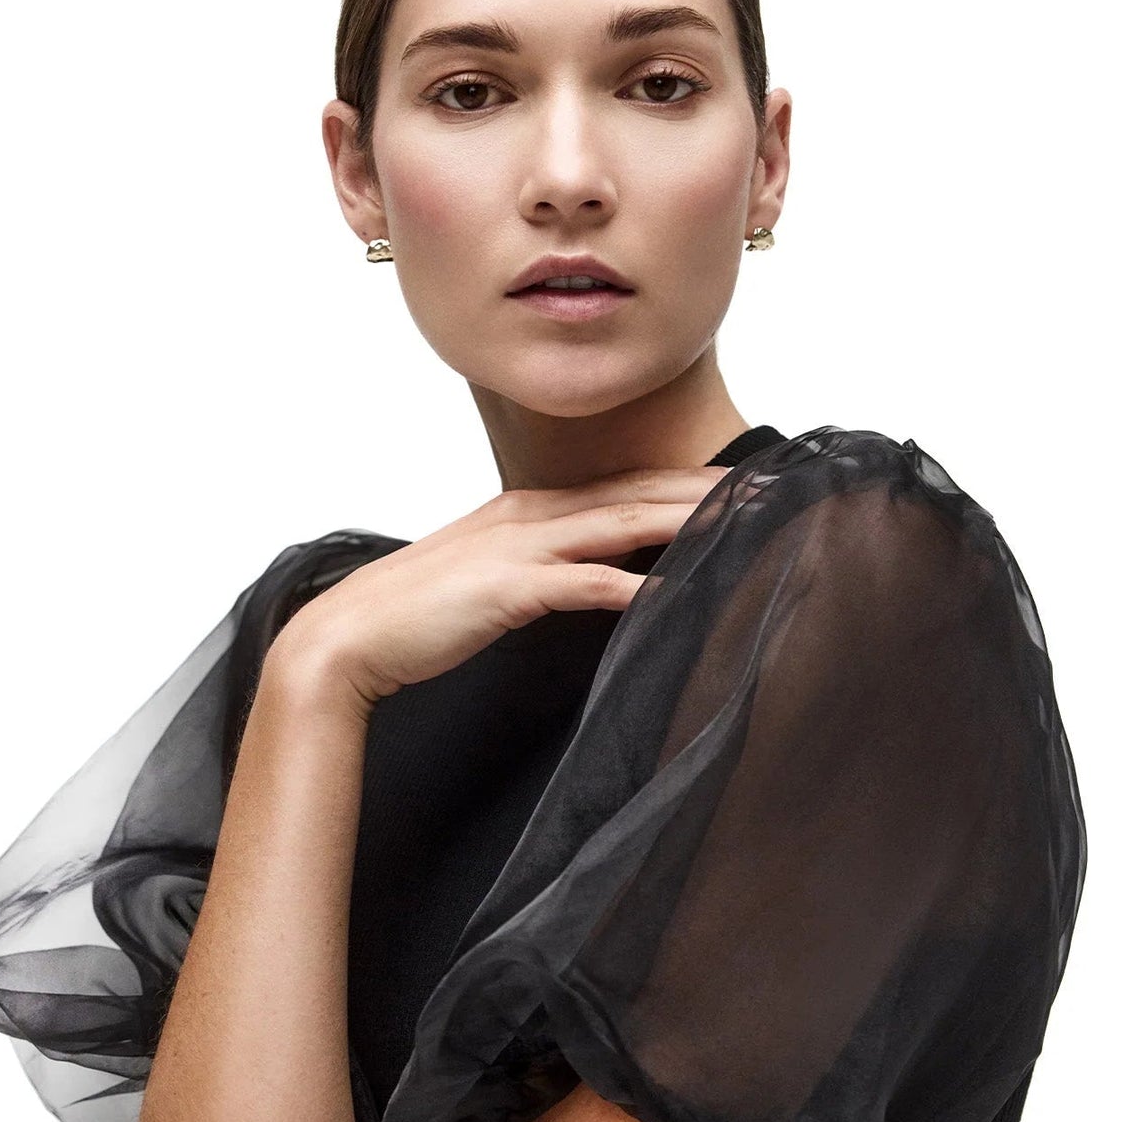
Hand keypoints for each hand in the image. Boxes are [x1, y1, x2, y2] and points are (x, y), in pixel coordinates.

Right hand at [267, 463, 734, 708]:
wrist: (348, 636)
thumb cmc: (416, 616)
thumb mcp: (489, 581)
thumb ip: (541, 571)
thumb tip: (591, 580)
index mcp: (528, 510)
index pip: (623, 487)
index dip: (684, 484)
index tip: (742, 487)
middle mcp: (529, 515)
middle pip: (634, 493)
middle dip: (704, 491)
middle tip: (772, 491)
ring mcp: (517, 547)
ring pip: (618, 522)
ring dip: (684, 520)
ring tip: (743, 522)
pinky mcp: (507, 589)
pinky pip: (582, 582)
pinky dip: (631, 583)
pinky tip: (672, 591)